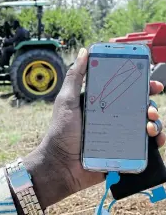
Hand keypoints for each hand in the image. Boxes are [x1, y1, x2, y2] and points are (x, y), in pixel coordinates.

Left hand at [23, 48, 164, 208]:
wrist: (61, 164)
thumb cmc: (62, 131)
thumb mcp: (67, 101)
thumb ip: (75, 77)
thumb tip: (84, 52)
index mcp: (101, 103)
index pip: (124, 90)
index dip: (140, 86)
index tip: (152, 84)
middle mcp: (111, 116)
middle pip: (138, 106)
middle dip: (150, 104)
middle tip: (151, 107)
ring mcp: (117, 133)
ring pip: (143, 124)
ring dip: (154, 122)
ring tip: (151, 126)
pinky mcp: (121, 149)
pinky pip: (143, 144)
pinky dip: (154, 141)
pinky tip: (156, 140)